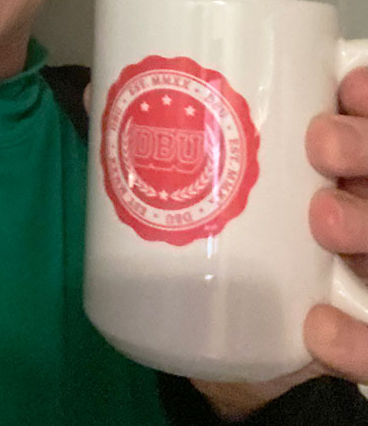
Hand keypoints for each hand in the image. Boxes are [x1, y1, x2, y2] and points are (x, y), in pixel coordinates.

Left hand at [193, 67, 367, 417]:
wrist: (234, 355)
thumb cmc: (220, 253)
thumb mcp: (195, 194)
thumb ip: (163, 145)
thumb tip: (99, 93)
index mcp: (333, 170)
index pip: (367, 123)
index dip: (367, 98)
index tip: (347, 84)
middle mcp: (360, 213)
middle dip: (366, 146)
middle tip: (320, 143)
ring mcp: (365, 280)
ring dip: (366, 221)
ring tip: (322, 219)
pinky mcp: (358, 345)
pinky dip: (354, 338)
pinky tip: (317, 328)